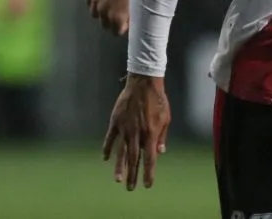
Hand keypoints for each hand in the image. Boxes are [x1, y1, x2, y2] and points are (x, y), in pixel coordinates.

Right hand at [85, 0, 129, 34]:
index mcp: (117, 18)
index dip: (120, 27)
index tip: (123, 23)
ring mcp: (95, 1)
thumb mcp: (137, 5)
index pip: (116, 32)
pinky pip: (89, 1)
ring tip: (108, 5)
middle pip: (104, 25)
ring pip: (95, 14)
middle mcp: (104, 12)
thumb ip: (130, 18)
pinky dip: (94, 1)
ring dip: (101, 12)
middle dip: (110, 21)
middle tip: (117, 14)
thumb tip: (128, 24)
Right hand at [102, 74, 171, 189]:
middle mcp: (137, 134)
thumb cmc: (158, 101)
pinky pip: (110, 138)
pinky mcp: (116, 121)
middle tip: (130, 188)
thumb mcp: (166, 118)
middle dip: (132, 175)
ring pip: (121, 152)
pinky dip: (107, 148)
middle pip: (133, 159)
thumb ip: (162, 136)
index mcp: (151, 134)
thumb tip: (160, 152)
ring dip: (119, 167)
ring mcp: (125, 128)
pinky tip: (106, 158)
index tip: (147, 185)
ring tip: (118, 180)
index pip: (150, 159)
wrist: (144, 83)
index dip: (149, 173)